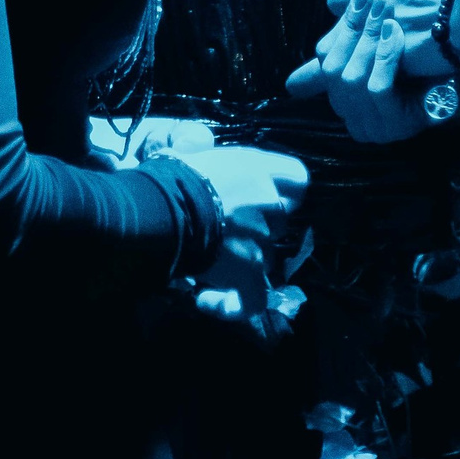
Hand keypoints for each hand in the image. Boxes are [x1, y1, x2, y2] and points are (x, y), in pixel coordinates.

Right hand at [164, 144, 308, 320]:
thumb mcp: (197, 156)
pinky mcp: (250, 273)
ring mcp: (261, 240)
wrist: (163, 209)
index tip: (270, 197)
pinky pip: (252, 299)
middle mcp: (268, 202)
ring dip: (242, 263)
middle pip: (278, 222)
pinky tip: (205, 301)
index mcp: (257, 169)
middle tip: (225, 234)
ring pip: (265, 258)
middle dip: (258, 230)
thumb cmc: (172, 176)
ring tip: (206, 266)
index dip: (287, 192)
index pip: (296, 179)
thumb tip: (196, 153)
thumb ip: (212, 163)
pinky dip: (232, 305)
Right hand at [286, 0, 434, 144]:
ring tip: (385, 7)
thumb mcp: (385, 44)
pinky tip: (396, 32)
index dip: (340, 29)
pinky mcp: (394, 127)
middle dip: (353, 29)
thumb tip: (307, 30)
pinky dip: (383, 57)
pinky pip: (376, 88)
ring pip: (351, 79)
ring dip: (368, 38)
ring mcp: (374, 127)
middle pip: (333, 70)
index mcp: (348, 101)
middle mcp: (355, 119)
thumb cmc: (431, 55)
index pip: (325, 63)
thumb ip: (348, 36)